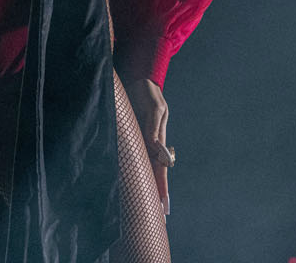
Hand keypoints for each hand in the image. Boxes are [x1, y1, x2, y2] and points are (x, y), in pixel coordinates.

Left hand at [123, 77, 170, 213]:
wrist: (138, 78)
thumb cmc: (147, 92)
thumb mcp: (154, 107)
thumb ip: (154, 128)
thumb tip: (157, 149)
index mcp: (158, 139)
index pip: (160, 169)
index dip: (162, 188)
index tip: (164, 207)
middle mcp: (150, 143)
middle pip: (154, 173)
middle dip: (157, 194)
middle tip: (161, 216)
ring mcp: (141, 140)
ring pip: (144, 168)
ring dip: (147, 185)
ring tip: (151, 205)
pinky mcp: (131, 136)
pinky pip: (133, 158)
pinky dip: (135, 171)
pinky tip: (133, 182)